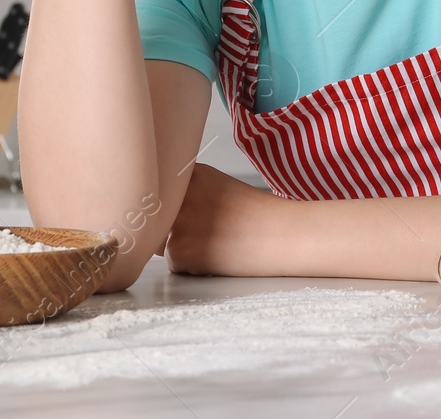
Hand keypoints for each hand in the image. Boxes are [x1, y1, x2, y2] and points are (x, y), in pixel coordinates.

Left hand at [165, 164, 290, 275]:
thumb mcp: (220, 188)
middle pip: (157, 218)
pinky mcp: (179, 250)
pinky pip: (174, 264)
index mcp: (193, 174)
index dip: (169, 206)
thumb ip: (190, 194)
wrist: (283, 235)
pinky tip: (217, 257)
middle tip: (206, 232)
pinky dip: (191, 267)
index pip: (162, 191)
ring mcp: (177, 221)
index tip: (184, 214)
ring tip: (216, 244)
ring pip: (161, 242)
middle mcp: (180, 194)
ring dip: (181, 248)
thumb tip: (160, 214)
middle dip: (171, 229)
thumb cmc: (259, 215)